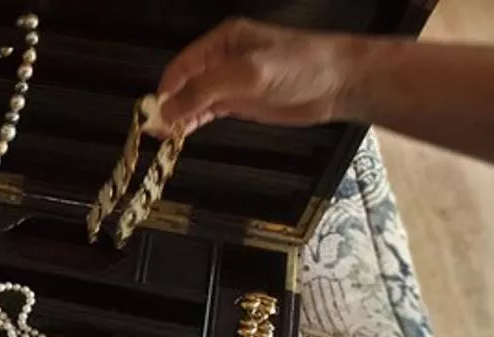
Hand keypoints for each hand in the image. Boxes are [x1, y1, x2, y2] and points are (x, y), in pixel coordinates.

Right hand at [157, 18, 360, 132]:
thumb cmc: (301, 67)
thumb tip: (168, 109)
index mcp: (222, 41)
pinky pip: (206, 112)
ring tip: (163, 136)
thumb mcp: (247, 75)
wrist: (339, 83)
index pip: (181, 66)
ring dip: (177, 117)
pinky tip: (180, 134)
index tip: (154, 114)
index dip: (166, 90)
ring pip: (192, 100)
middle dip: (168, 105)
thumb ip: (205, 91)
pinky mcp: (239, 102)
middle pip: (184, 83)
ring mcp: (230, 82)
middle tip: (155, 129)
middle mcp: (222, 60)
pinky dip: (192, 123)